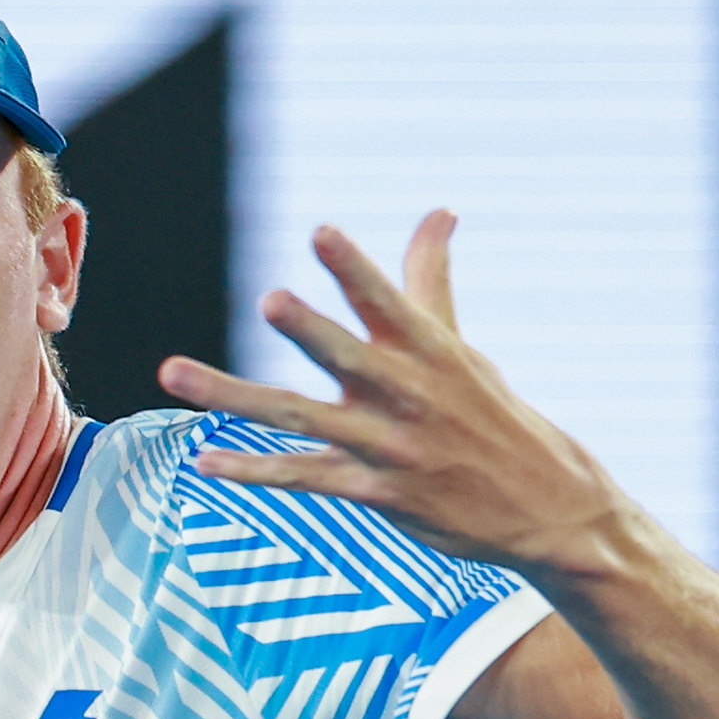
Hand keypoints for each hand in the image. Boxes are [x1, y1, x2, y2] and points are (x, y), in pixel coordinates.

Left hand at [157, 212, 628, 573]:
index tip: (323, 232)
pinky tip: (203, 459)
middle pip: (348, 358)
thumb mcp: (461, 348)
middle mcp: (406, 396)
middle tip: (271, 299)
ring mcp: (388, 448)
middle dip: (312, 330)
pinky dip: (252, 470)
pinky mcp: (377, 493)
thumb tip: (439, 210)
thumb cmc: (493, 417)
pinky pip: (303, 478)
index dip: (355, 268)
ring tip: (174, 375)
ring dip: (233, 398)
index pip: (388, 302)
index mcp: (429, 352)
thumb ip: (429, 280)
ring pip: (299, 418)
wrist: (544, 508)